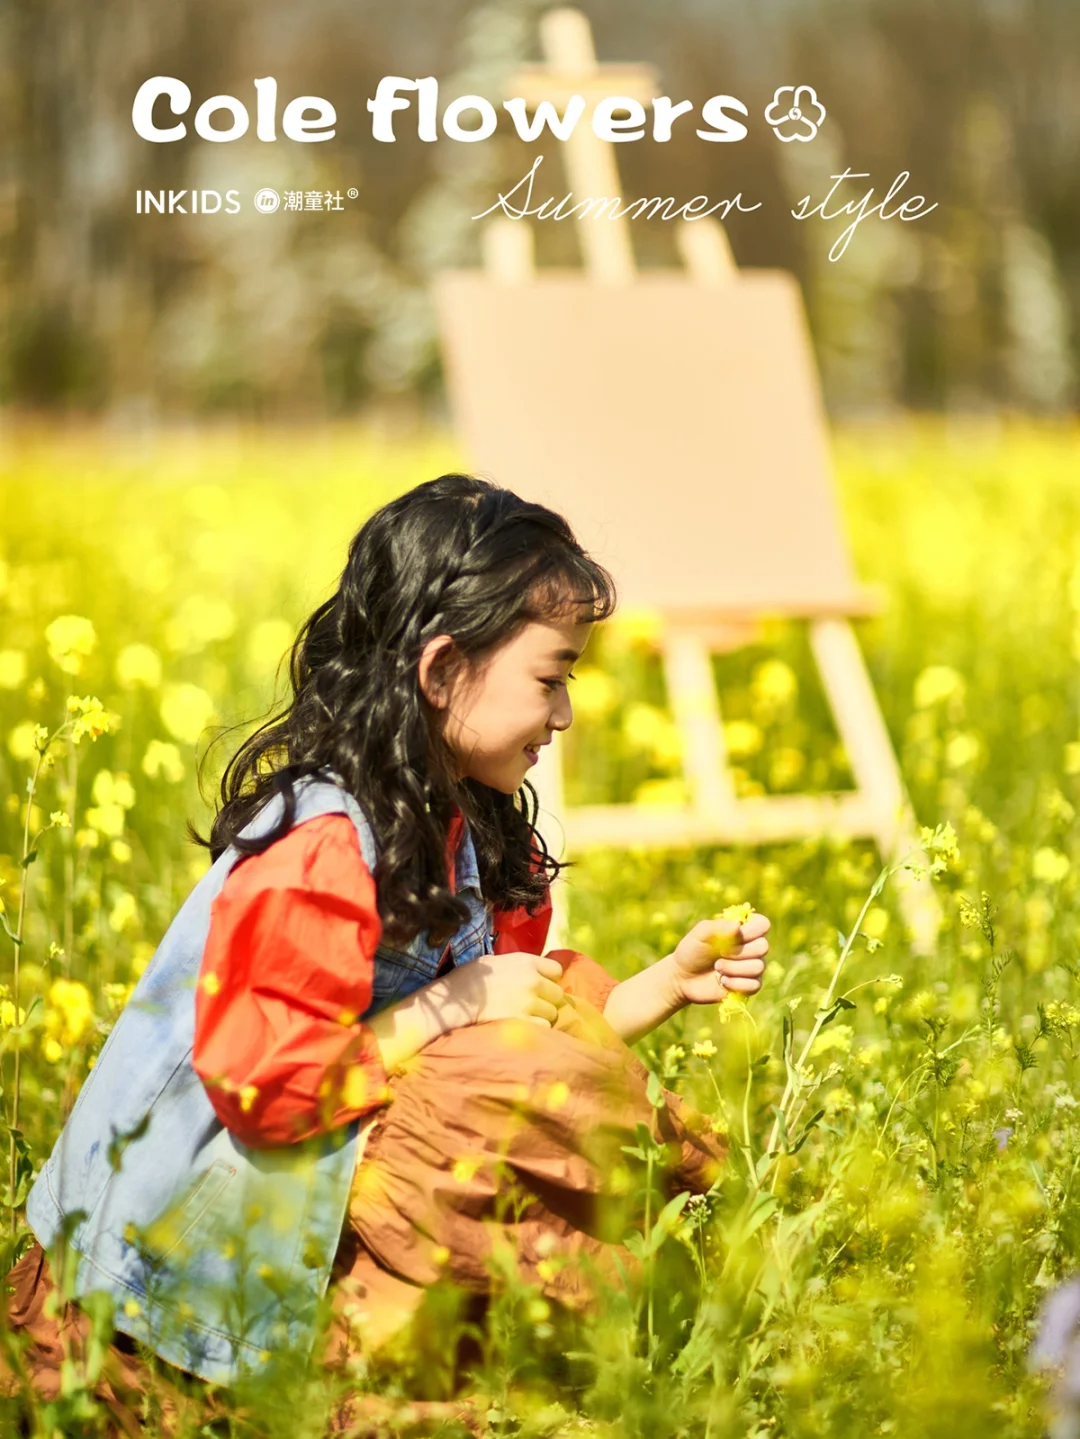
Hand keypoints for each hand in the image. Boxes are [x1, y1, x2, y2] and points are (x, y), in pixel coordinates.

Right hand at [438, 951, 566, 1028]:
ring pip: (553, 1013)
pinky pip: (544, 1027)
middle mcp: (532, 981)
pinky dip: (537, 1028)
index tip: (541, 985)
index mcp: (526, 962)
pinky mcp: (524, 1022)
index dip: (550, 979)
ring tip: (526, 1016)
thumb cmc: (469, 978)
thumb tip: (532, 974)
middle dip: (548, 1000)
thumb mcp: (495, 962)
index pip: (556, 970)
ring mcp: (529, 1003)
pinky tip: (523, 1026)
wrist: (455, 1000)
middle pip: (557, 994)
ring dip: (543, 1016)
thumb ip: (519, 967)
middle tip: (533, 1004)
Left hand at [669, 912, 770, 1006]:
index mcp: (742, 930)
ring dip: (734, 968)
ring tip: (717, 967)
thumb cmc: (692, 951)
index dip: (751, 931)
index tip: (733, 936)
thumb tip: (737, 926)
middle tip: (720, 954)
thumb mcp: (700, 934)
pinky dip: (736, 983)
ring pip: (758, 967)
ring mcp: (751, 967)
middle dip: (738, 952)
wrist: (683, 978)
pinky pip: (755, 985)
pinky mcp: (748, 986)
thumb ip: (718, 927)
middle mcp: (751, 947)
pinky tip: (722, 981)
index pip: (763, 924)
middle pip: (763, 947)